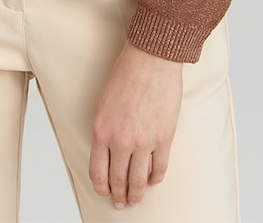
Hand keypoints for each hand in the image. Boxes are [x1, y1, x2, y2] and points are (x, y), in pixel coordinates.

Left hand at [89, 41, 182, 209]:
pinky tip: (153, 180)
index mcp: (101, 131)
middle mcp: (120, 141)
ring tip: (136, 198)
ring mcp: (143, 142)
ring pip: (138, 181)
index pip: (98, 173)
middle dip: (119, 195)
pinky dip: (155, 179)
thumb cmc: (126, 74)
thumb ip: (105, 130)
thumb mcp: (104, 103)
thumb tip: (109, 153)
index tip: (105, 193)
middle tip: (122, 202)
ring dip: (137, 194)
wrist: (151, 59)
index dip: (102, 188)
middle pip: (118, 181)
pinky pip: (159, 169)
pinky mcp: (164, 139)